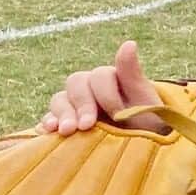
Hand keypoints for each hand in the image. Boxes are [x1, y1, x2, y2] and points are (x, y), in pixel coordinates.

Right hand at [40, 40, 162, 135]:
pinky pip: (48, 119)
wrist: (142, 151)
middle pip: (76, 83)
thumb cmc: (148, 126)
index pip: (100, 76)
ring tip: (66, 131)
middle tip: (85, 126)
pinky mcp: (63, 125)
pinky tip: (47, 131)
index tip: (116, 115)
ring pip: (60, 99)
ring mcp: (74, 107)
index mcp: (111, 79)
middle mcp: (90, 89)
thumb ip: (133, 74)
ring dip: (62, 114)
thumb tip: (129, 43)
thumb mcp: (147, 101)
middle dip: (81, 104)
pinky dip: (47, 123)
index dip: (107, 95)